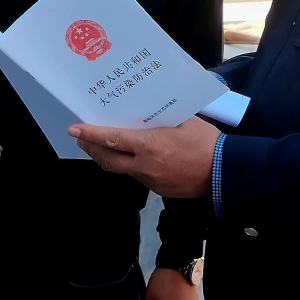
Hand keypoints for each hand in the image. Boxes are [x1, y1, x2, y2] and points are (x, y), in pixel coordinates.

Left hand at [66, 117, 218, 197]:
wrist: (224, 173)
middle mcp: (145, 165)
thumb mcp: (184, 120)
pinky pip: (137, 176)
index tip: (75, 129)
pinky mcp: (158, 189)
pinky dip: (129, 166)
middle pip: (107, 159)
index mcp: (150, 145)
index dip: (90, 134)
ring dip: (108, 158)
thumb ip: (162, 117)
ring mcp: (151, 180)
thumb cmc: (207, 143)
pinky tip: (131, 158)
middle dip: (91, 148)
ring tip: (100, 148)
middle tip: (81, 139)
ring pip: (121, 170)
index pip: (112, 139)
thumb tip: (147, 110)